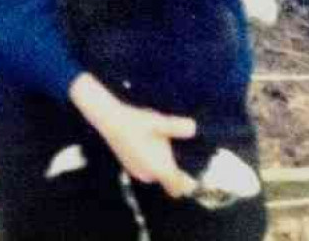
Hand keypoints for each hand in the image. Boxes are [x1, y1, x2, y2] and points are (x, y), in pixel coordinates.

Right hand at [69, 73, 196, 197]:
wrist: (111, 121)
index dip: (190, 183)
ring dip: (166, 165)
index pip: (179, 187)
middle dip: (178, 171)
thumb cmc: (136, 122)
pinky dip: (156, 163)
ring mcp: (139, 173)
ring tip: (168, 145)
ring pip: (159, 175)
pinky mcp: (133, 168)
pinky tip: (154, 144)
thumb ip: (176, 127)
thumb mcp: (158, 122)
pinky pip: (150, 171)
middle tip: (184, 152)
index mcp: (157, 168)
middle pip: (170, 181)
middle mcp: (148, 175)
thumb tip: (194, 128)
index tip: (197, 172)